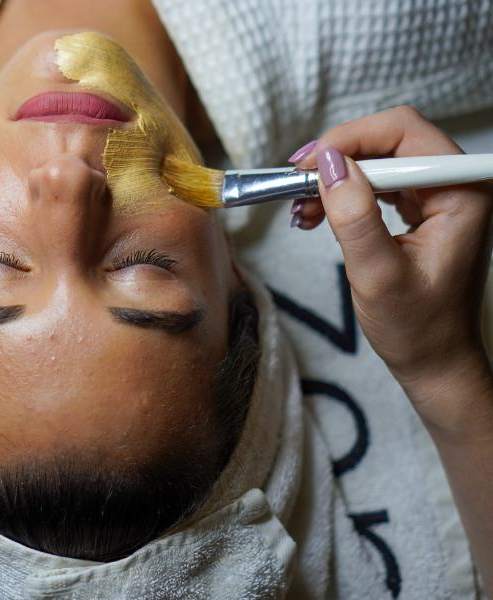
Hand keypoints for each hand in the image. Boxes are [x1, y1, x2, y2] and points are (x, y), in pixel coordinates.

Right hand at [289, 107, 492, 431]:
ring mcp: (440, 196)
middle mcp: (457, 185)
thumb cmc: (417, 329)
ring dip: (335, 177)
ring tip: (301, 207)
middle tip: (295, 182)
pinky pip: (378, 184)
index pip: (404, 133)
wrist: (434, 361)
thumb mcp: (378, 275)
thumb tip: (327, 163)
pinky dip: (344, 193)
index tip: (307, 165)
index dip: (350, 140)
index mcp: (462, 194)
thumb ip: (354, 216)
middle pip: (390, 140)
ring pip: (379, 160)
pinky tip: (317, 212)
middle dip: (337, 158)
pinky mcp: (423, 209)